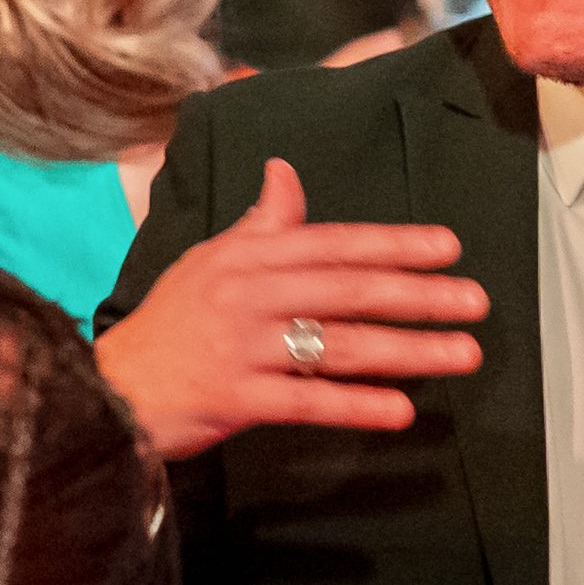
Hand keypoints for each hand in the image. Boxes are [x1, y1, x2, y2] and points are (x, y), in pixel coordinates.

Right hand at [96, 161, 486, 463]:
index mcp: (246, 257)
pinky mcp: (234, 397)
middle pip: (346, 290)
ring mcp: (241, 346)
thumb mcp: (209, 262)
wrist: (108, 387)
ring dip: (406, 350)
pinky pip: (307, 401)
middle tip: (475, 302)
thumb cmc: (168, 325)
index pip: (332, 244)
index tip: (448, 248)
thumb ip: (259, 225)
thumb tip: (286, 173)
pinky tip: (401, 411)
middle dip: (417, 294)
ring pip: (337, 345)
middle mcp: (247, 294)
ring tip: (460, 355)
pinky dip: (356, 405)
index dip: (393, 244)